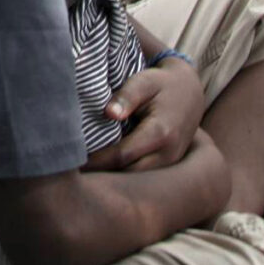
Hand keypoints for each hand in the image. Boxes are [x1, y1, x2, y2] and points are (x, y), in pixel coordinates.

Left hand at [84, 59, 206, 172]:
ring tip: (85, 176)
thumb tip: (109, 113)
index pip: (121, 156)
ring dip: (113, 181)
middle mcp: (168, 154)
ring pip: (137, 182)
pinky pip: (144, 179)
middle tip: (73, 173)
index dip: (96, 161)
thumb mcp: (143, 82)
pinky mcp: (169, 168)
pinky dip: (125, 179)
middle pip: (128, 175)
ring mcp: (171, 164)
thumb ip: (126, 97)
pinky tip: (104, 173)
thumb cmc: (161, 84)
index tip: (73, 161)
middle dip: (101, 176)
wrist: (190, 92)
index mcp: (160, 133)